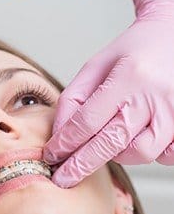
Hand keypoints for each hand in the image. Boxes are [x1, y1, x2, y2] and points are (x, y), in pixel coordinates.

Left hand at [44, 0, 173, 187]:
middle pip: (112, 142)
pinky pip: (165, 155)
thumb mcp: (96, 66)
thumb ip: (74, 99)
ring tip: (107, 143)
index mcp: (129, 77)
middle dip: (82, 164)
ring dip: (118, 155)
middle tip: (63, 178)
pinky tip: (137, 139)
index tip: (51, 156)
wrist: (172, 36)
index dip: (66, 143)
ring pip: (140, 153)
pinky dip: (148, 153)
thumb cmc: (133, 52)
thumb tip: (60, 135)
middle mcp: (155, 96)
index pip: (88, 120)